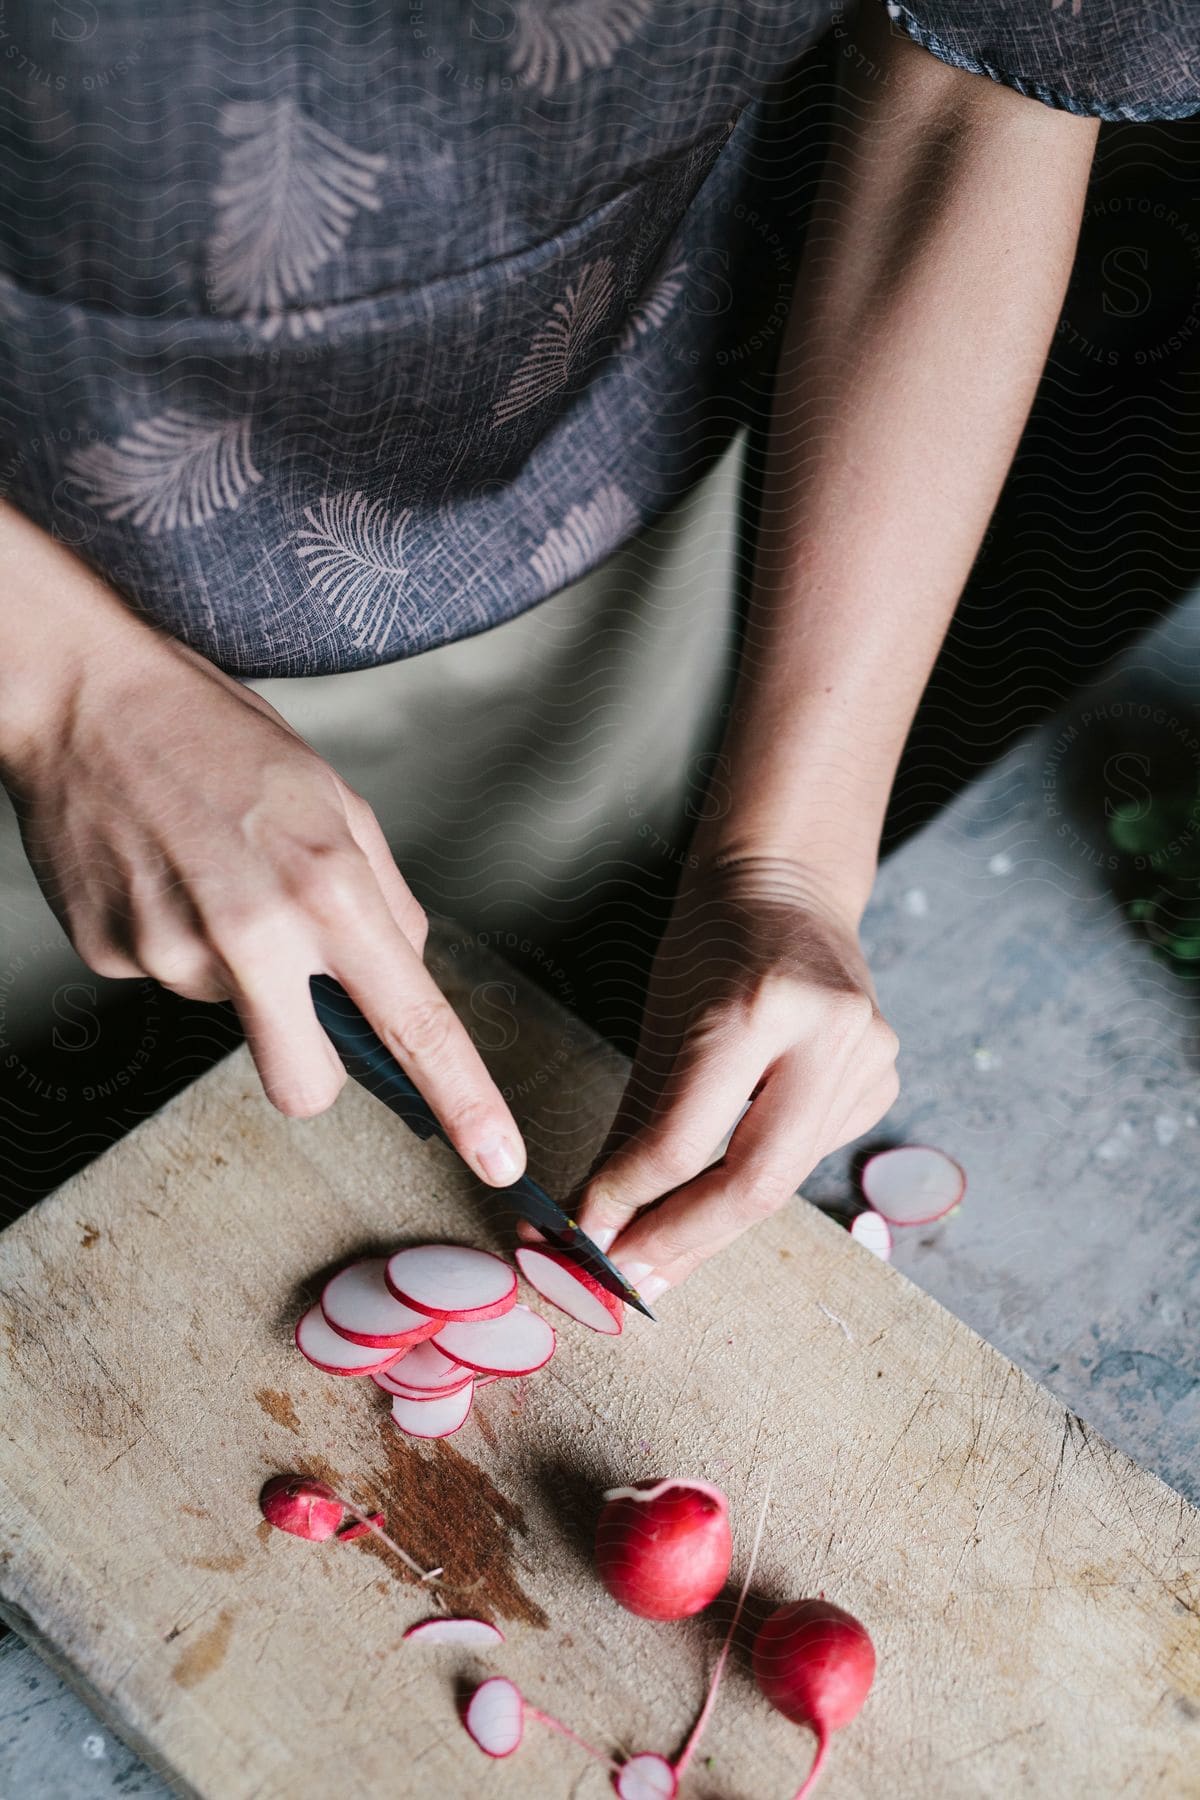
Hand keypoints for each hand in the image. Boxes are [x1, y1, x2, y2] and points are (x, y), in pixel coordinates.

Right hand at [1, 557, 525, 1181]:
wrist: (84, 695)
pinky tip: (160, 874)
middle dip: (311, 1066)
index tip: (499, 1159)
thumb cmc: (217, 736)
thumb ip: (384, 899)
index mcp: (330, 888)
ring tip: (209, 875)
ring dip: (232, 970)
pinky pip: (167, 981)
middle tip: (294, 991)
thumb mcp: (336, 801)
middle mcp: (253, 933)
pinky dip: (172, 941)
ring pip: (228, 1018)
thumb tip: (405, 975)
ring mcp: (170, 951)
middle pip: (304, 1087)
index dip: (464, 1101)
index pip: (415, 1022)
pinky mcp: (108, 954)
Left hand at [570, 854, 898, 1298]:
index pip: (685, 1137)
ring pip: (783, 1181)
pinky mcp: (881, 1084)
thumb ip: (636, 1124)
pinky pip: (806, 1157)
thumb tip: (597, 1218)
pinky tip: (714, 1199)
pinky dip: (753, 1184)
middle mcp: (827, 1034)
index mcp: (759, 1006)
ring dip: (713, 1228)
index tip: (585, 1234)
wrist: (790, 891)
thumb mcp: (661, 1020)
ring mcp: (868, 1061)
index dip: (629, 1197)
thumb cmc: (712, 947)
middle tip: (627, 1280)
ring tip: (656, 1261)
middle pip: (755, 1182)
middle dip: (682, 1242)